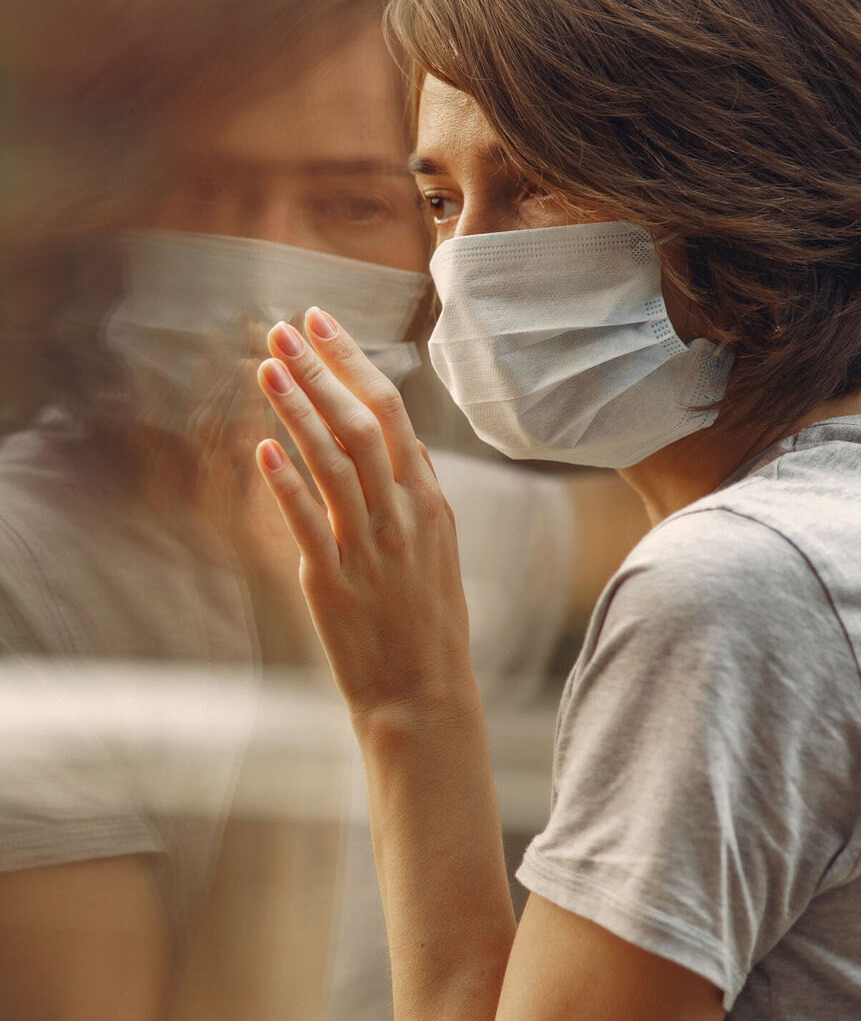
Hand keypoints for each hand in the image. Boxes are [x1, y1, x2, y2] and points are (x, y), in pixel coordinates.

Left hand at [255, 309, 472, 721]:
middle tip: (283, 329)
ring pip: (334, 462)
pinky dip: (286, 482)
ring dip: (299, 410)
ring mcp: (370, 548)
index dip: (353, 362)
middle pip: (363, 424)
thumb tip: (400, 446)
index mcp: (430, 503)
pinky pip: (309, 523)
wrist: (425, 696)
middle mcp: (404, 517)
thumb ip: (418, 496)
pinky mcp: (336, 583)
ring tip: (267, 368)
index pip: (393, 413)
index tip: (320, 324)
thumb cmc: (428, 625)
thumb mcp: (438, 551)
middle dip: (322, 370)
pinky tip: (262, 448)